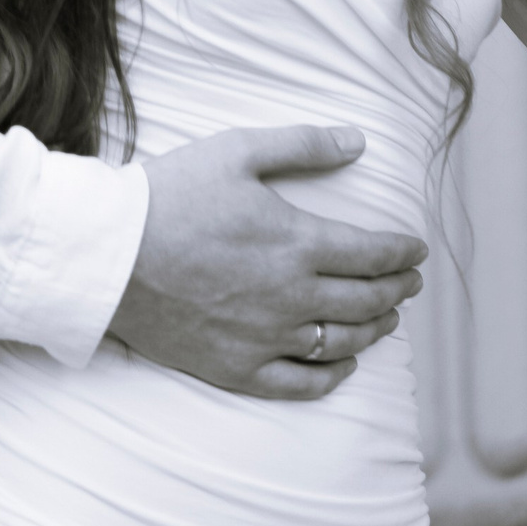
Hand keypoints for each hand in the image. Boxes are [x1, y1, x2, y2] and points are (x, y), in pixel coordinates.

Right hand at [106, 124, 425, 401]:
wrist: (109, 256)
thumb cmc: (171, 196)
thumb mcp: (238, 150)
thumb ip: (303, 145)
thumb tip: (357, 140)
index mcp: (298, 243)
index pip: (372, 254)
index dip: (403, 253)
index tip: (417, 250)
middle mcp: (292, 298)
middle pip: (366, 300)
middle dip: (397, 290)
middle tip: (411, 283)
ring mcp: (265, 339)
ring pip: (341, 343)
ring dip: (374, 329)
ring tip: (387, 319)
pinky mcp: (236, 369)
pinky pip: (300, 384)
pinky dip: (332, 376)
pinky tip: (343, 365)